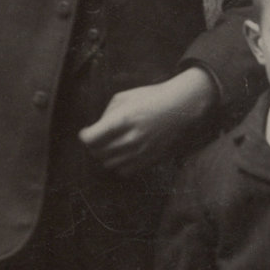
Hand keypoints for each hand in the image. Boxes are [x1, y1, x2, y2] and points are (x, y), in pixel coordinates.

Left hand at [79, 68, 215, 174]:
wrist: (184, 108)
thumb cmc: (154, 98)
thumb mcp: (125, 98)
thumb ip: (107, 114)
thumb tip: (97, 129)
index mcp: (123, 120)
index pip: (91, 139)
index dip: (85, 136)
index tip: (87, 132)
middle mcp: (131, 139)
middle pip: (97, 153)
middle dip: (94, 145)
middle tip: (98, 138)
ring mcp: (141, 153)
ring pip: (108, 164)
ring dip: (105, 155)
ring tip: (111, 145)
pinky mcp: (149, 161)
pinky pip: (123, 172)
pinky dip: (119, 165)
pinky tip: (123, 154)